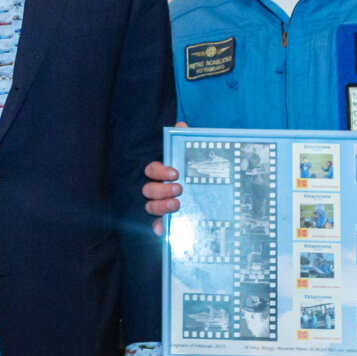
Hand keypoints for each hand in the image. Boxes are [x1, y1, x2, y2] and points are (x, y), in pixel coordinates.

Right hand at [143, 121, 188, 236]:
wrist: (208, 195)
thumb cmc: (195, 174)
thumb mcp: (193, 158)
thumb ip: (186, 142)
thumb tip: (180, 126)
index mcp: (161, 174)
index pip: (151, 170)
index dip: (160, 171)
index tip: (176, 173)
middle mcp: (156, 190)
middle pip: (148, 190)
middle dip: (161, 190)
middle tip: (179, 188)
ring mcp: (159, 206)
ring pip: (150, 207)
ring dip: (160, 206)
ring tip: (177, 204)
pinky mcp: (165, 222)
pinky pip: (156, 226)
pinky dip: (158, 227)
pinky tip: (165, 228)